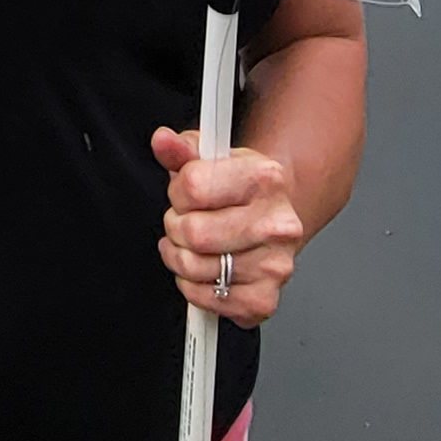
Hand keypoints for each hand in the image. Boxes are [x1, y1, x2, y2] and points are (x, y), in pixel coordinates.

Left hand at [151, 125, 304, 327]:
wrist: (272, 219)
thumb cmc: (238, 190)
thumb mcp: (211, 159)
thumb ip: (181, 150)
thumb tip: (162, 140)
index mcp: (266, 179)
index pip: (193, 187)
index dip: (177, 192)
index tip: (185, 194)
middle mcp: (278, 224)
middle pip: (193, 233)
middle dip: (176, 227)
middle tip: (187, 222)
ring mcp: (274, 266)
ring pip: (194, 268)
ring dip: (180, 258)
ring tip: (194, 246)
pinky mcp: (263, 299)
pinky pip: (205, 299)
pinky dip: (194, 287)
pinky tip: (206, 270)